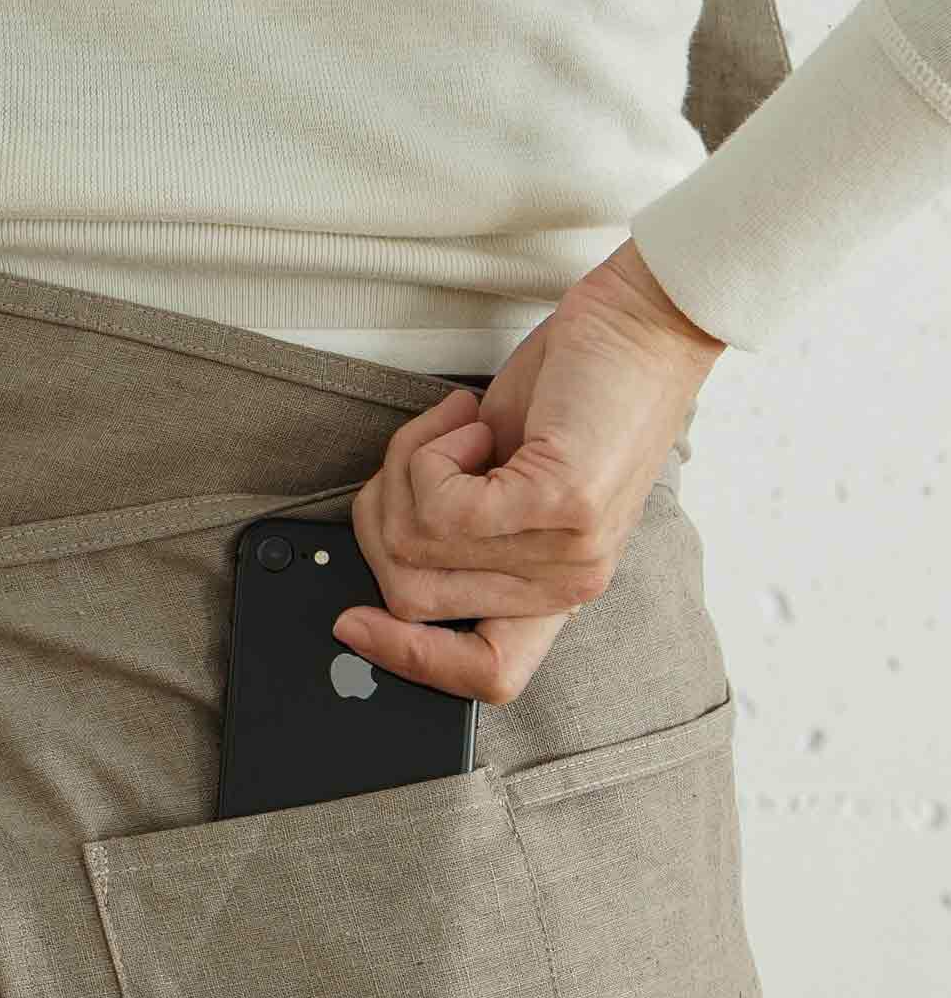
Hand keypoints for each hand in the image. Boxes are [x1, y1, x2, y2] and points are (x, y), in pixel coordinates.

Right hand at [333, 237, 723, 704]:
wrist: (646, 325)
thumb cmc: (579, 390)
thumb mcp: (509, 476)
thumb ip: (457, 526)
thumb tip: (382, 542)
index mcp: (553, 587)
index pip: (487, 673)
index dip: (407, 660)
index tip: (351, 624)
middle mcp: (566, 584)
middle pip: (410, 597)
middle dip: (383, 518)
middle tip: (418, 460)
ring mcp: (566, 553)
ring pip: (411, 548)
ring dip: (407, 472)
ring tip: (456, 431)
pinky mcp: (558, 507)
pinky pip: (437, 508)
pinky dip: (430, 453)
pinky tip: (470, 422)